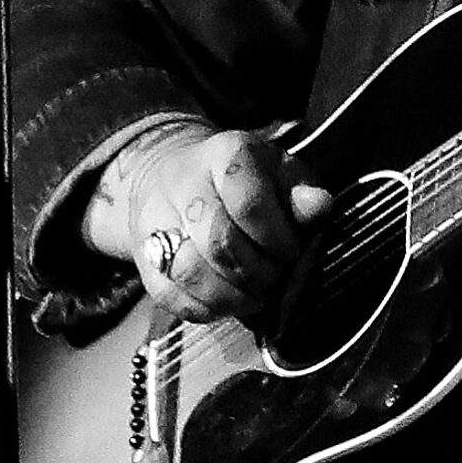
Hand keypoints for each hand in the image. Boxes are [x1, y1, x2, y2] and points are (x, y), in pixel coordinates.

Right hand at [91, 122, 334, 321]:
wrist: (175, 178)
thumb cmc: (246, 181)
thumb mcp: (282, 174)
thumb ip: (302, 193)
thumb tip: (318, 207)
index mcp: (226, 153)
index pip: (249, 204)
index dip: (277, 240)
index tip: (292, 252)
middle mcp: (182, 183)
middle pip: (218, 242)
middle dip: (259, 273)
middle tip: (278, 279)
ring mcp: (154, 222)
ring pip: (191, 273)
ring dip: (234, 296)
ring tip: (258, 294)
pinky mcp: (143, 261)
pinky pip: (173, 297)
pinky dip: (209, 309)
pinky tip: (230, 300)